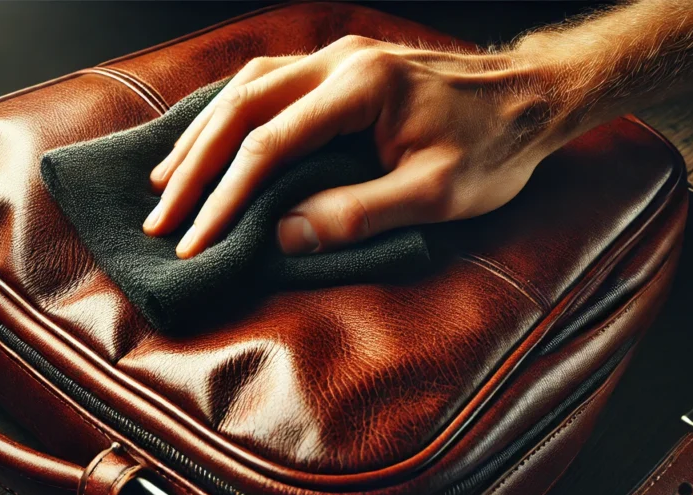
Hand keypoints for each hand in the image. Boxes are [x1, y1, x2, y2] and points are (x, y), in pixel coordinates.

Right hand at [142, 35, 567, 257]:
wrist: (533, 97)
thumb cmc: (493, 148)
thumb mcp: (436, 194)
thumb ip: (358, 213)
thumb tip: (281, 235)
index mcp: (361, 88)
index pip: (269, 143)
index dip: (224, 196)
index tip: (194, 240)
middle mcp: (339, 60)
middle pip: (241, 106)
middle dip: (194, 165)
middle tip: (160, 215)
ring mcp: (338, 56)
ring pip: (246, 86)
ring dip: (202, 134)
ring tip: (165, 178)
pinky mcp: (342, 65)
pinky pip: (267, 82)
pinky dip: (229, 113)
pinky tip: (210, 138)